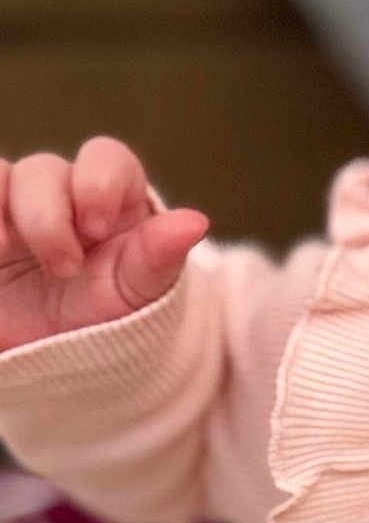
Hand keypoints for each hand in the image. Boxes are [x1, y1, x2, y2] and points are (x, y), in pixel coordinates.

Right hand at [0, 137, 208, 353]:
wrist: (60, 363)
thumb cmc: (110, 324)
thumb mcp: (137, 296)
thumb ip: (160, 257)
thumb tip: (196, 221)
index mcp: (111, 202)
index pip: (106, 159)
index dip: (99, 181)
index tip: (97, 228)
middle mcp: (60, 196)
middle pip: (44, 169)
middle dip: (48, 216)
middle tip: (64, 269)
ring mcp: (13, 209)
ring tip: (3, 251)